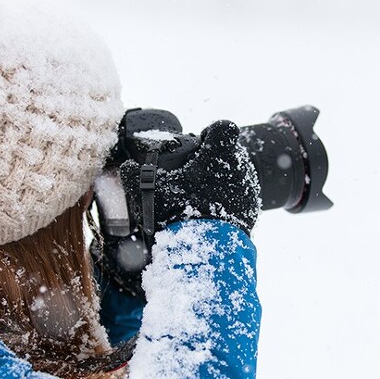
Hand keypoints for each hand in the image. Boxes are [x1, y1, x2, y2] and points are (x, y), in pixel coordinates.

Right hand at [120, 120, 260, 235]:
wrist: (205, 251)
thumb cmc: (178, 215)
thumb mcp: (151, 192)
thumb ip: (134, 176)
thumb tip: (126, 167)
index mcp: (219, 154)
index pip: (222, 127)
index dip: (211, 133)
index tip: (201, 144)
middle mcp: (240, 166)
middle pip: (231, 151)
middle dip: (215, 158)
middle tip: (196, 176)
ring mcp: (249, 188)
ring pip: (237, 173)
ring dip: (222, 179)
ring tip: (203, 197)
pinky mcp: (253, 208)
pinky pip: (241, 195)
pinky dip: (230, 199)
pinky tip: (213, 212)